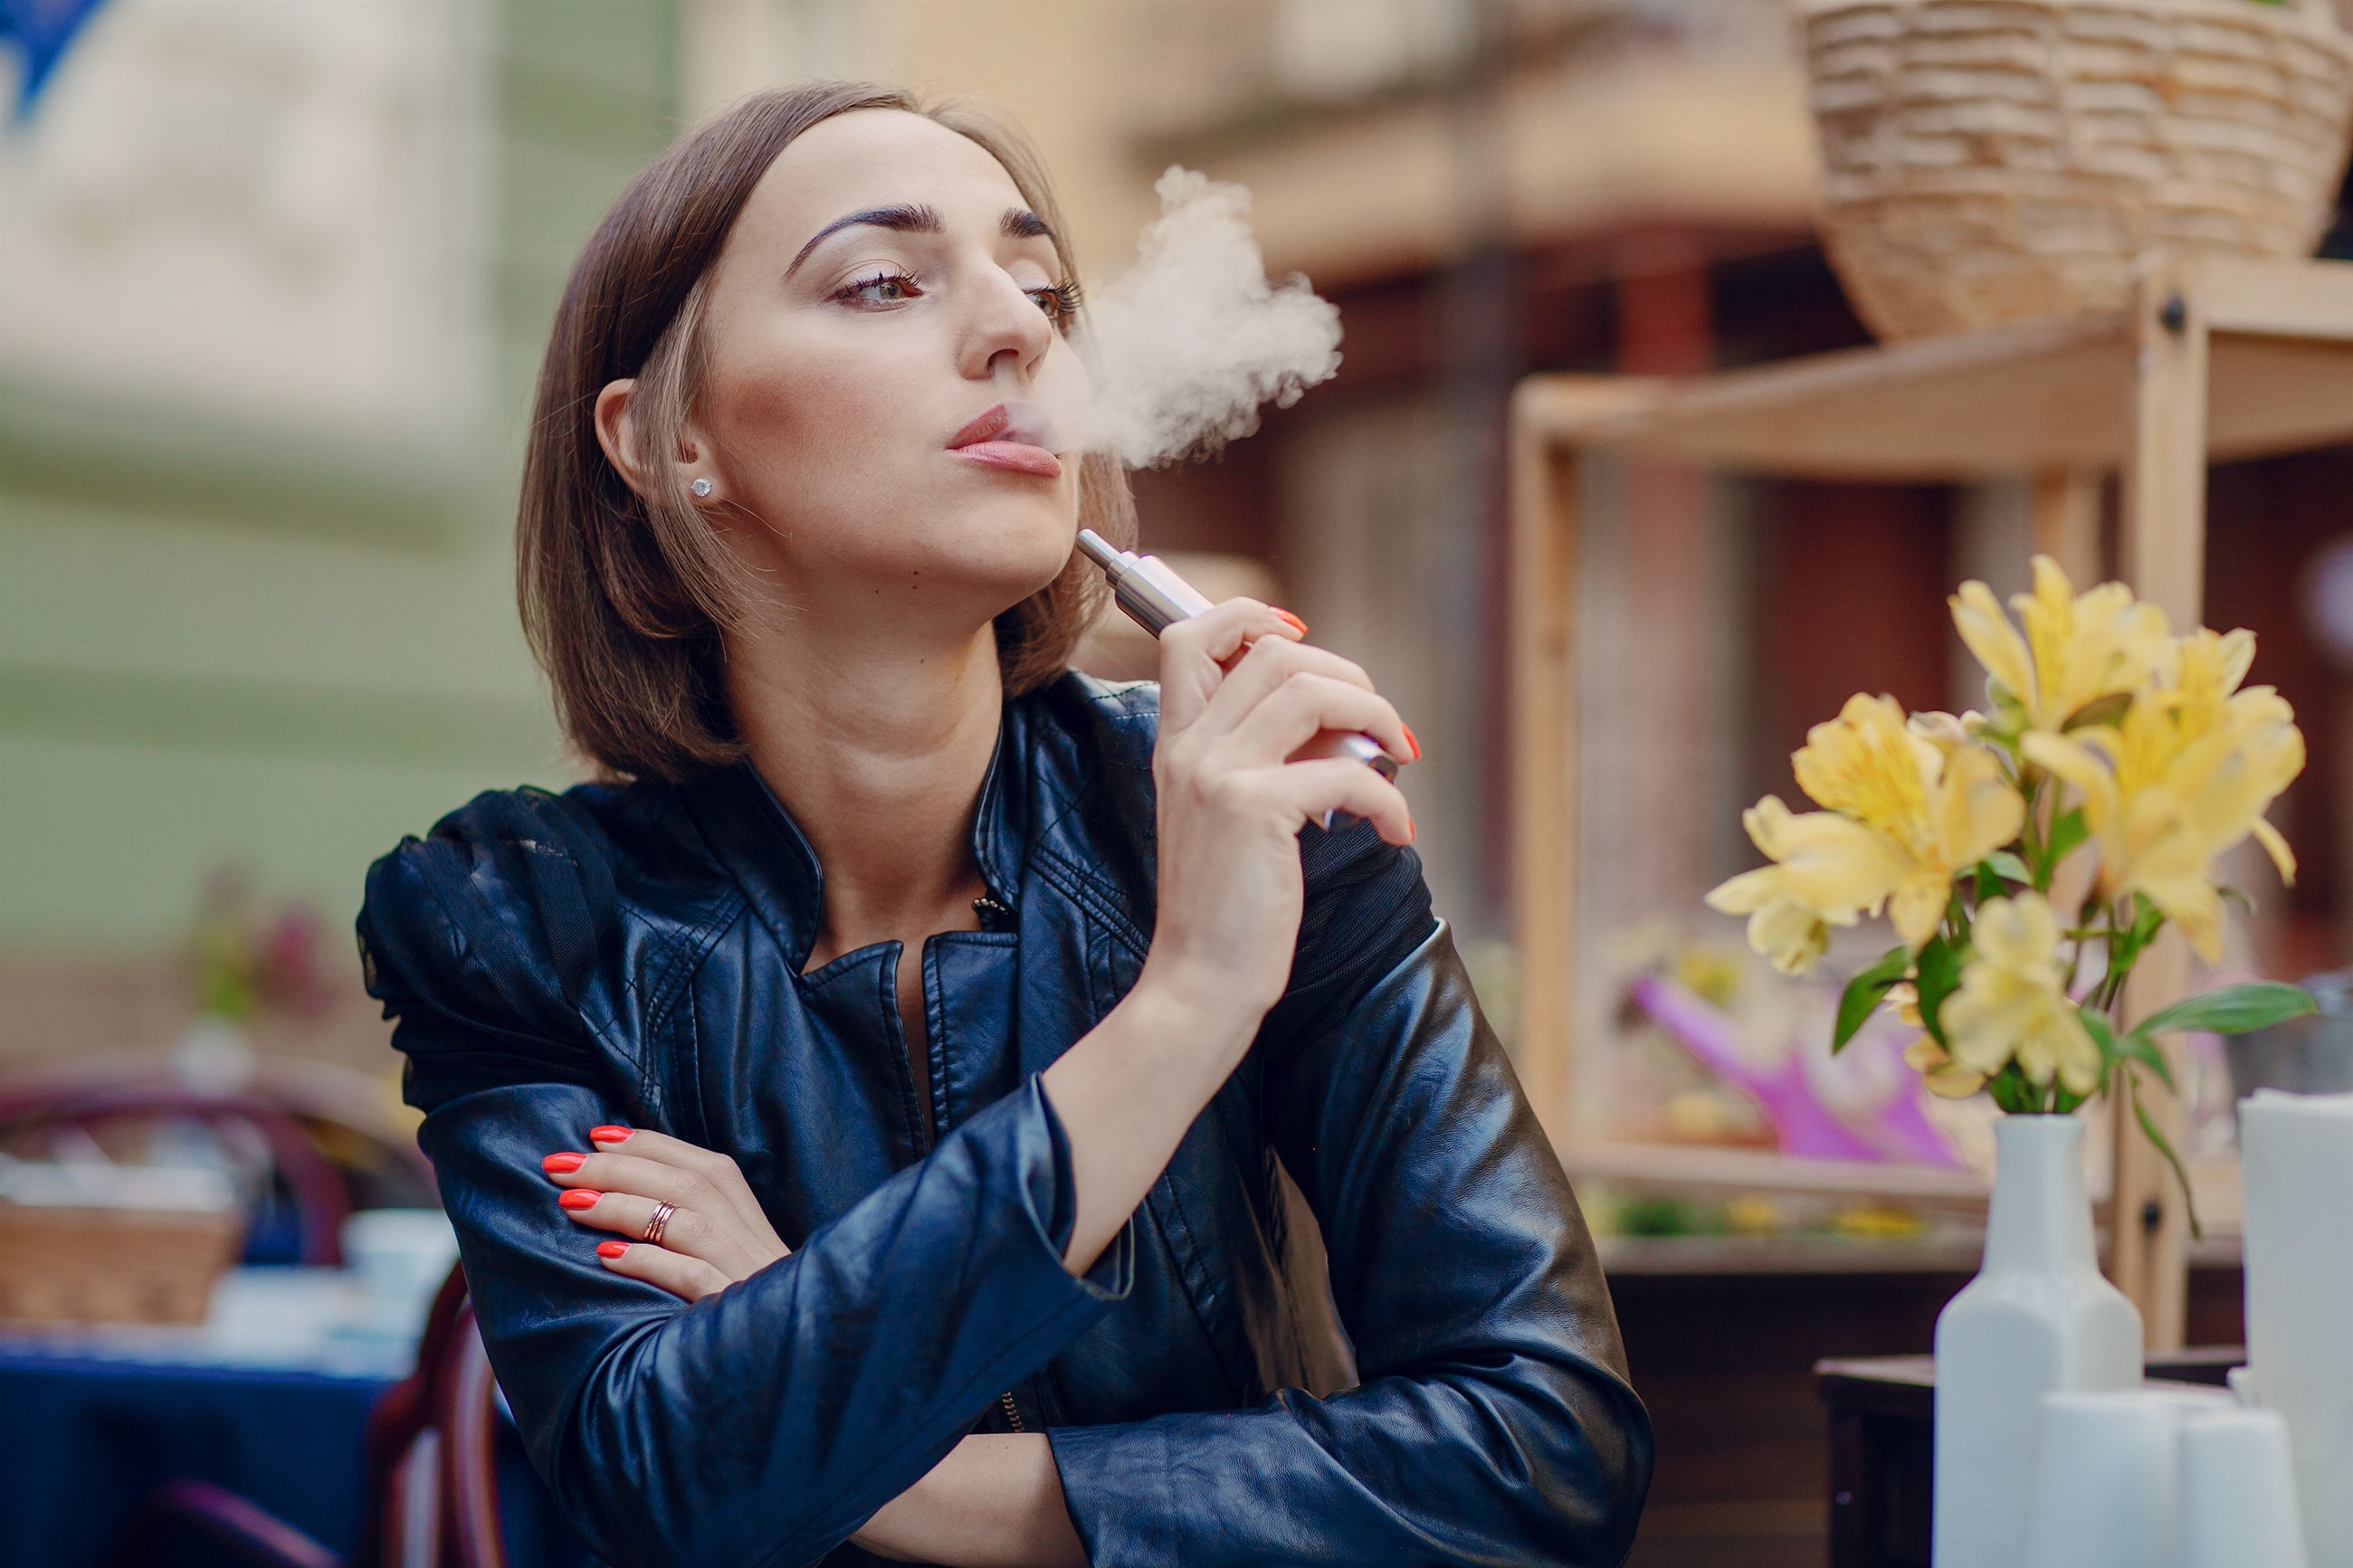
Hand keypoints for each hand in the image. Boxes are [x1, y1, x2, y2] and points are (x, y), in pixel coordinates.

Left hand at [539, 1125, 789, 1300]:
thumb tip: (628, 1191)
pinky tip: (606, 1256)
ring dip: (624, 1207)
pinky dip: (648, 1262)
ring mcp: (747, 1278)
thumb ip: (695, 1230)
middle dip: (620, 1168)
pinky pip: (691, 1278)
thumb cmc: (740, 1320)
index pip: (708, 1166)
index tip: (597, 1136)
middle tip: (562, 1165)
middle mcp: (755, 1244)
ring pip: (688, 1224)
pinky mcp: (732, 1316)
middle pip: (690, 1186)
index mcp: (754, 1226)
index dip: (652, 1146)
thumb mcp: (732, 1266)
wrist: (787, 1377)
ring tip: (571, 1203)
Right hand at [1143, 600, 1415, 1036]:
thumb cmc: (1222, 912)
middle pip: (1273, 654)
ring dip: (1375, 715)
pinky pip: (1344, 771)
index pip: (1188, 636)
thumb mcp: (1222, 820)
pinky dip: (1387, 797)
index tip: (1301, 636)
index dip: (1249, 616)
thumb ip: (1255, 761)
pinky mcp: (1254, 811)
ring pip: (1310, 691)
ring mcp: (1218, 776)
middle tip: (1378, 722)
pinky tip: (1397, 828)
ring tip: (1397, 755)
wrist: (1197, 983)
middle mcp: (1191, 749)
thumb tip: (1333, 721)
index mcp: (1176, 745)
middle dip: (1346, 674)